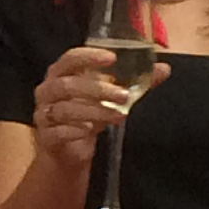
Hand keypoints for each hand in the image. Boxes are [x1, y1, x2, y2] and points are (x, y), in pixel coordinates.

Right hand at [30, 43, 158, 167]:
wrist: (66, 151)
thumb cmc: (86, 115)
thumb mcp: (110, 98)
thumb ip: (134, 83)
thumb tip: (165, 69)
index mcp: (60, 74)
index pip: (70, 58)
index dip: (89, 56)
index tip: (112, 58)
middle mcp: (47, 91)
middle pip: (67, 85)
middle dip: (97, 89)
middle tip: (124, 95)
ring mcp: (43, 114)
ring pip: (65, 109)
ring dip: (95, 111)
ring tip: (120, 116)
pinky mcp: (45, 137)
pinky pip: (56, 132)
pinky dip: (74, 131)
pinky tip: (91, 130)